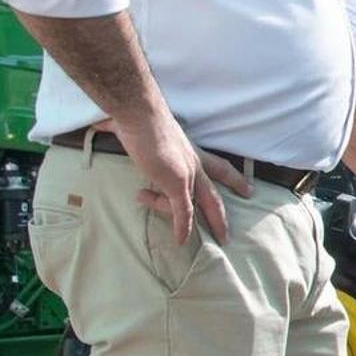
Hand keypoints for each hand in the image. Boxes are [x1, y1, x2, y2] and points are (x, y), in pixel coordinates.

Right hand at [112, 111, 248, 245]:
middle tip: (227, 235)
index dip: (234, 179)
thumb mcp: (146, 135)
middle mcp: (194, 163)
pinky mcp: (177, 182)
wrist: (140, 115)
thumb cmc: (140, 119)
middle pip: (215, 193)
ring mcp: (188, 173)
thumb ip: (138, 141)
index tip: (248, 189)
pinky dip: (182, 227)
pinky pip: (182, 211)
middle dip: (221, 215)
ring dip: (189, 225)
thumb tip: (108, 126)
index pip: (219, 167)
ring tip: (180, 239)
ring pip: (199, 205)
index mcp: (191, 152)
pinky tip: (180, 241)